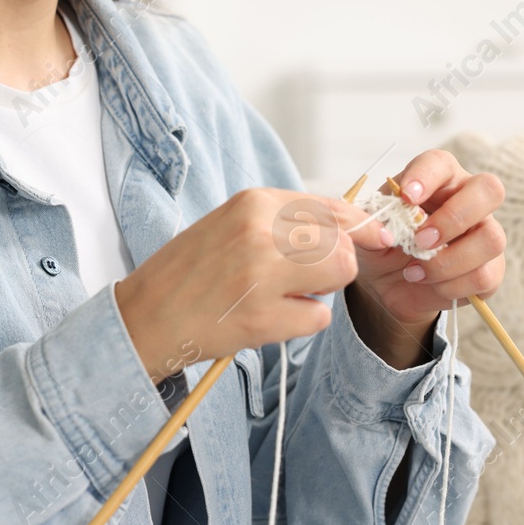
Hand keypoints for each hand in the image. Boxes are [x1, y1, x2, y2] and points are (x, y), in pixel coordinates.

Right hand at [115, 187, 397, 383]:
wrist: (146, 316)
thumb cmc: (188, 271)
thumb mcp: (231, 224)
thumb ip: (282, 219)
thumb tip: (344, 221)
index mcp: (252, 202)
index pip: (331, 206)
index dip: (360, 225)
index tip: (377, 237)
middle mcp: (259, 231)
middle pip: (342, 243)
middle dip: (336, 264)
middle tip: (305, 278)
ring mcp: (261, 274)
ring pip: (339, 274)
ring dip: (321, 290)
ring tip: (285, 295)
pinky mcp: (262, 317)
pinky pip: (318, 318)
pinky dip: (301, 322)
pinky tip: (268, 318)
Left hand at [343, 150, 506, 366]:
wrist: (389, 283)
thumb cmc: (382, 242)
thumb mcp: (368, 227)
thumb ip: (372, 219)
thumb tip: (384, 223)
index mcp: (437, 179)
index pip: (440, 163)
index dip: (426, 176)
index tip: (406, 196)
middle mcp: (468, 201)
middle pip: (489, 190)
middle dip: (453, 218)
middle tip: (420, 240)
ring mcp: (484, 234)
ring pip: (491, 238)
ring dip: (449, 261)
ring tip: (414, 271)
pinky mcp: (490, 270)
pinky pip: (485, 276)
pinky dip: (450, 286)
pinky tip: (428, 284)